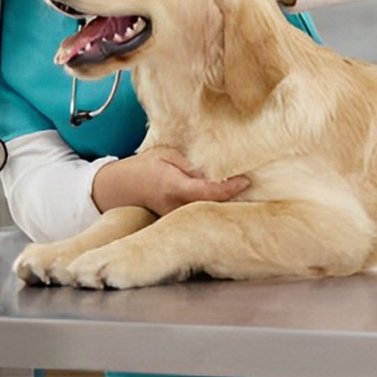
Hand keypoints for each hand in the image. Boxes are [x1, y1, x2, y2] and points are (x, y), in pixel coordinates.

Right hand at [92, 146, 250, 215]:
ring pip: (208, 212)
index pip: (208, 191)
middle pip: (213, 205)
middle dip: (233, 197)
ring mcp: (176, 217)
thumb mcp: (166, 155)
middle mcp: (177, 206)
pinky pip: (200, 214)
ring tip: (245, 191)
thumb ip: (190, 163)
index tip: (247, 180)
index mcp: (174, 186)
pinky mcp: (177, 221)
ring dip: (225, 202)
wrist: (120, 189)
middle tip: (256, 185)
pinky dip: (214, 206)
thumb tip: (214, 168)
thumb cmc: (144, 167)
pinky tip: (227, 198)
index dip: (230, 188)